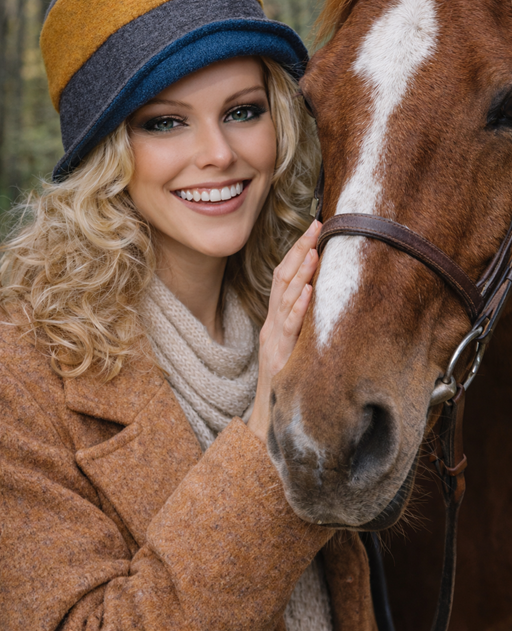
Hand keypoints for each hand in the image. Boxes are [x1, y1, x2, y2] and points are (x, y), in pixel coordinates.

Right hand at [247, 219, 320, 442]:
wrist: (270, 417)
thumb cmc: (286, 381)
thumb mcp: (295, 344)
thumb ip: (305, 321)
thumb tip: (327, 295)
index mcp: (276, 318)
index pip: (283, 274)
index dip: (297, 249)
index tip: (315, 227)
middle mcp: (272, 322)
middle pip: (282, 277)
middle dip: (299, 249)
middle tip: (317, 225)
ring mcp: (274, 338)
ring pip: (285, 298)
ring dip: (300, 271)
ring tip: (314, 250)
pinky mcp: (280, 355)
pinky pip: (289, 327)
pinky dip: (299, 307)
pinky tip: (309, 291)